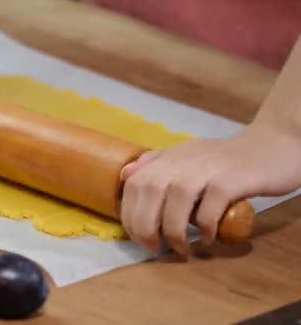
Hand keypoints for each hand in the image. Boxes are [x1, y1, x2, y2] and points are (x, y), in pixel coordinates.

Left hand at [119, 123, 300, 255]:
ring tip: (180, 248)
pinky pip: (209, 210)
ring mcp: (206, 170)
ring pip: (176, 203)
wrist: (271, 146)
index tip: (135, 236)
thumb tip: (125, 174)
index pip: (135, 185)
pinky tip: (206, 239)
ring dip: (173, 232)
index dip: (129, 213)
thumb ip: (156, 163)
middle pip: (148, 192)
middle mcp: (182, 161)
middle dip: (144, 226)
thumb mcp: (186, 156)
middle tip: (153, 247)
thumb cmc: (224, 159)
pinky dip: (204, 228)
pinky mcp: (230, 181)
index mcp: (169, 158)